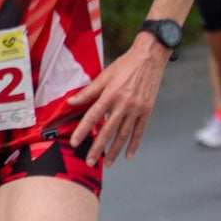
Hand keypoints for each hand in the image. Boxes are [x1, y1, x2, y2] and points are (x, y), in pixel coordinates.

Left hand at [67, 35, 171, 163]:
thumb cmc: (124, 65)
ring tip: (107, 163)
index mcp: (110, 94)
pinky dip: (134, 144)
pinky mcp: (147, 110)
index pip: (93, 116)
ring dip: (114, 150)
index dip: (83, 130)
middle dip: (98, 148)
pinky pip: (139, 131)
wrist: (149, 58)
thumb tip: (71, 102)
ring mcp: (137, 109)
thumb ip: (88, 92)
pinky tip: (128, 155)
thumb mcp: (104, 75)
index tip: (74, 142)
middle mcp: (124, 104)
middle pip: (108, 131)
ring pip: (124, 134)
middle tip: (89, 162)